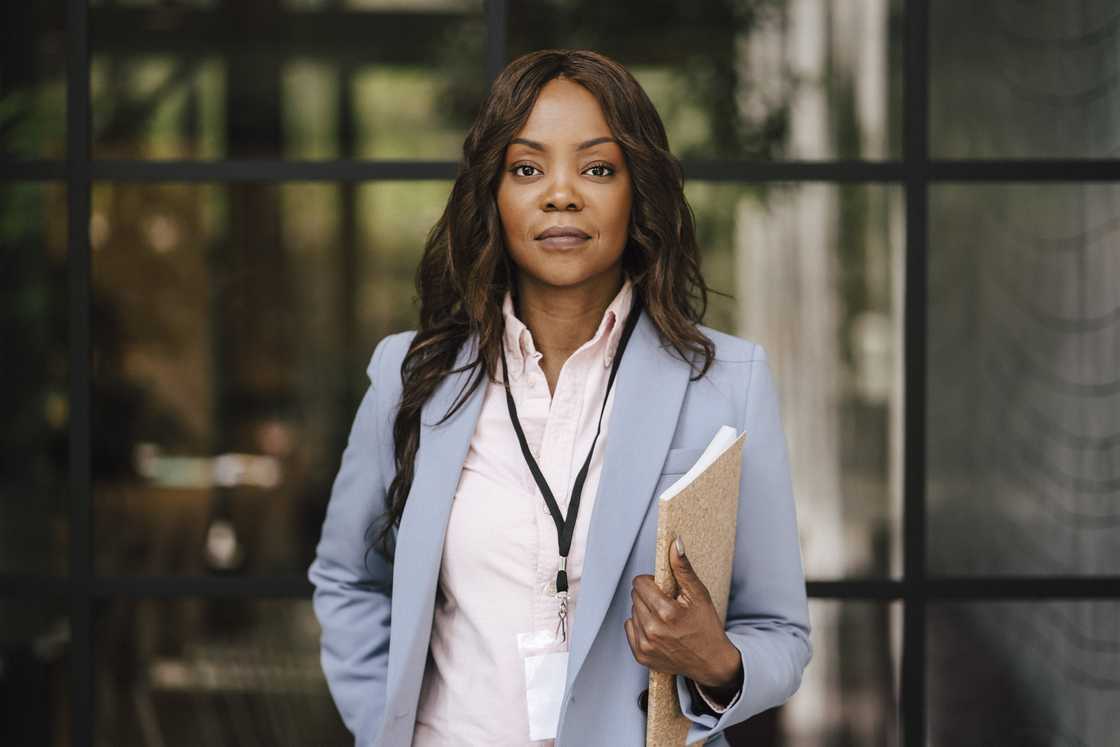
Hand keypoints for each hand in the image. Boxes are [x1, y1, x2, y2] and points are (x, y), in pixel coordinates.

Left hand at [624, 535, 741, 690]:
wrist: (711, 662)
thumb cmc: (706, 626)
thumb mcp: (699, 594)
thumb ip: (683, 568)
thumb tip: (675, 543)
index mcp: (666, 612)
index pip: (640, 583)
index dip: (652, 582)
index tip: (665, 589)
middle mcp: (653, 630)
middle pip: (635, 596)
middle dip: (649, 596)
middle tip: (668, 604)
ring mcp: (645, 645)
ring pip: (632, 611)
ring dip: (645, 611)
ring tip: (664, 618)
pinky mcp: (641, 656)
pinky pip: (630, 628)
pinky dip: (640, 626)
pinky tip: (657, 629)